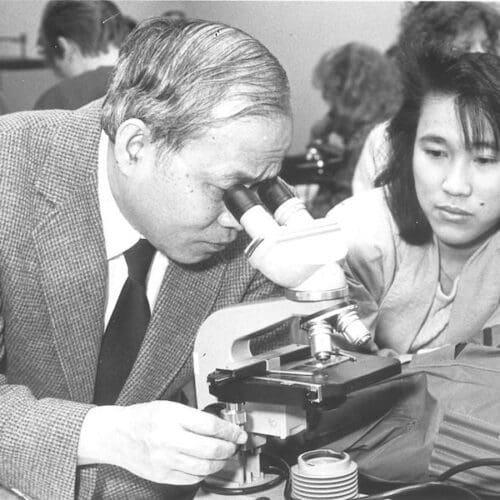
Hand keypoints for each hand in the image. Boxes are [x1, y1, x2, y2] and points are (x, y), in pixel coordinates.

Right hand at [78, 401, 246, 483]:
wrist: (116, 434)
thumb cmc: (143, 418)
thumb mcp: (169, 406)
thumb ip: (194, 416)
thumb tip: (220, 426)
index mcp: (172, 417)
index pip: (210, 425)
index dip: (230, 431)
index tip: (238, 433)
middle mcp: (169, 439)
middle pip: (210, 449)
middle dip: (229, 448)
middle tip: (234, 445)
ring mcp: (165, 460)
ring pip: (204, 467)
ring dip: (220, 462)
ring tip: (224, 456)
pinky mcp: (163, 475)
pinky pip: (192, 478)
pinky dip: (205, 473)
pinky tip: (207, 466)